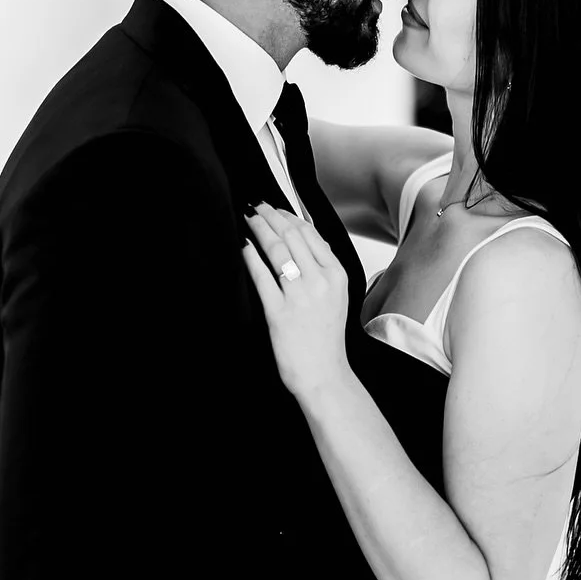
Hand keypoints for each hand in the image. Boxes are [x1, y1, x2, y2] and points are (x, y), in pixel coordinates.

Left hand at [241, 204, 355, 405]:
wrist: (323, 373)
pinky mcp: (279, 312)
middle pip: (292, 236)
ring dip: (260, 230)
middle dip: (271, 217)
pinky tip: (244, 247)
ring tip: (248, 219)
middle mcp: (320, 281)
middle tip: (256, 206)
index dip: (289, 217)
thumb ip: (324, 267)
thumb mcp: (337, 295)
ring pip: (277, 251)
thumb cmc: (326, 337)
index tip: (276, 209)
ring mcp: (299, 296)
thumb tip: (307, 239)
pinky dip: (251, 258)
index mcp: (336, 274)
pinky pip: (262, 277)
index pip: (310, 234)